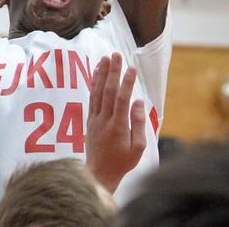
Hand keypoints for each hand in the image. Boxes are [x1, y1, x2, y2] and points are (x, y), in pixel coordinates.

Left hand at [86, 52, 146, 192]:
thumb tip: (138, 101)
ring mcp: (95, 119)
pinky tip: (96, 73)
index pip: (122, 100)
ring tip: (105, 58)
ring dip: (101, 74)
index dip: (127, 83)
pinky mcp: (90, 120)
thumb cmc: (122, 162)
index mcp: (118, 127)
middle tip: (116, 54)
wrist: (99, 173)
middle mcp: (104, 120)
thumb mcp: (138, 148)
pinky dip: (94, 84)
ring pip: (97, 92)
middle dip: (113, 71)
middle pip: (108, 91)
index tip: (132, 68)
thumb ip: (138, 123)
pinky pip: (92, 98)